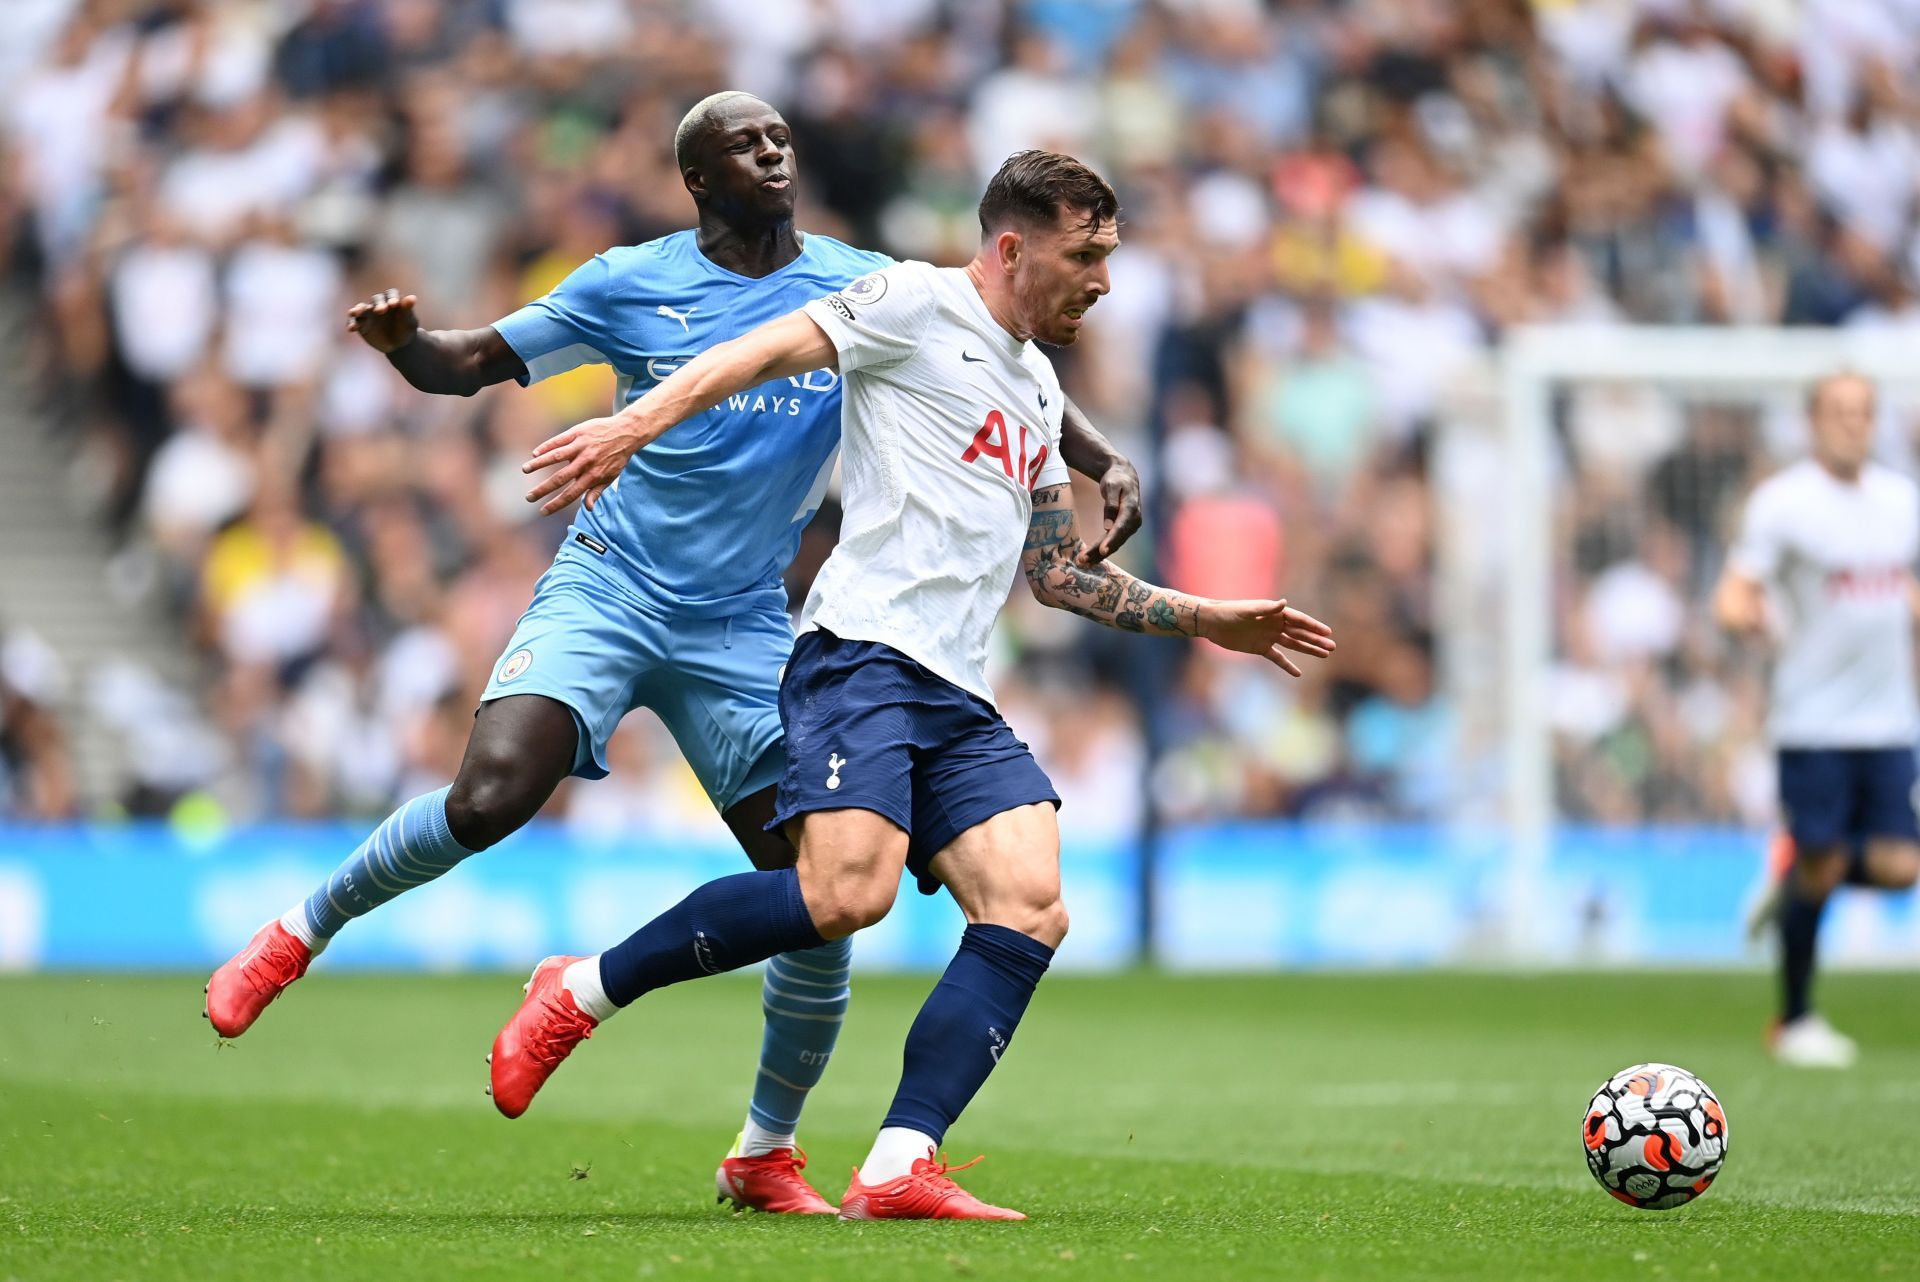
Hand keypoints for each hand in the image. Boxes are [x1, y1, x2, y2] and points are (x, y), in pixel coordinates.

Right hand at [347, 288, 419, 352]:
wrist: (398, 345)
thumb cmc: (405, 330)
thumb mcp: (409, 322)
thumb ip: (407, 310)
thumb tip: (412, 298)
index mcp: (392, 300)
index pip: (391, 294)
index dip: (392, 298)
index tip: (393, 305)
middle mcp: (378, 304)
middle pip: (376, 300)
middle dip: (377, 304)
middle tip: (380, 311)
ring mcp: (368, 313)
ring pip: (361, 308)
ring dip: (358, 310)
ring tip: (355, 313)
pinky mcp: (361, 323)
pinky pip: (354, 321)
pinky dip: (352, 324)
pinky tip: (351, 329)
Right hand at [521, 415, 646, 514]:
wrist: (627, 432)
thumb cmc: (618, 456)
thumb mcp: (611, 477)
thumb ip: (597, 492)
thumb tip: (588, 509)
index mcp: (593, 476)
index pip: (571, 494)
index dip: (556, 504)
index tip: (543, 511)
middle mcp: (585, 462)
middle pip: (560, 478)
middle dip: (543, 490)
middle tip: (529, 497)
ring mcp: (580, 447)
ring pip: (555, 457)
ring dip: (539, 464)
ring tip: (525, 470)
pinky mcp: (578, 433)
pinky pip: (559, 440)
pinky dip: (546, 447)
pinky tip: (535, 454)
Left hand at [1077, 459, 1142, 565]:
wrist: (1124, 477)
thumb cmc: (1116, 479)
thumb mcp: (1112, 486)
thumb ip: (1111, 504)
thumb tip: (1108, 525)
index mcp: (1131, 509)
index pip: (1121, 528)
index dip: (1112, 540)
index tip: (1102, 551)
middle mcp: (1133, 521)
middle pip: (1116, 540)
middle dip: (1100, 552)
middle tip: (1083, 560)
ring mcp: (1129, 527)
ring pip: (1114, 544)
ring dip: (1098, 555)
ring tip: (1083, 562)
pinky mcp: (1123, 530)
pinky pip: (1112, 542)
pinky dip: (1101, 551)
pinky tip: (1090, 559)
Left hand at [1198, 599, 1334, 676]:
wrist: (1212, 622)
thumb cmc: (1229, 612)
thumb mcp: (1247, 611)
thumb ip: (1266, 609)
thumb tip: (1284, 603)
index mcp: (1274, 613)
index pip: (1299, 620)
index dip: (1314, 626)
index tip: (1328, 632)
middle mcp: (1275, 624)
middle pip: (1300, 633)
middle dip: (1316, 640)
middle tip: (1332, 647)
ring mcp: (1269, 636)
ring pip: (1293, 644)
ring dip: (1308, 649)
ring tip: (1324, 655)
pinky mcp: (1260, 648)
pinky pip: (1277, 658)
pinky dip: (1287, 665)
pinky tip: (1298, 673)